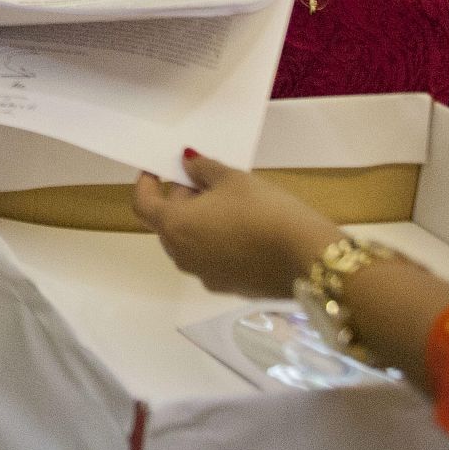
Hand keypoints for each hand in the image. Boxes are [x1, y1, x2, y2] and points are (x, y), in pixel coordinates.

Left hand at [132, 151, 341, 298]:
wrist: (305, 258)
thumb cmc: (263, 210)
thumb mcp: (233, 179)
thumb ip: (203, 169)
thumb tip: (187, 162)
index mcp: (175, 227)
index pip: (143, 204)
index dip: (146, 183)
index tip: (157, 168)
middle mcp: (182, 256)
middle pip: (167, 224)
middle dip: (179, 200)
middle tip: (204, 180)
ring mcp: (204, 276)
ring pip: (188, 243)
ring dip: (197, 222)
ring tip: (226, 202)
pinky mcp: (227, 287)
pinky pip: (210, 259)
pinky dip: (214, 241)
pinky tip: (242, 229)